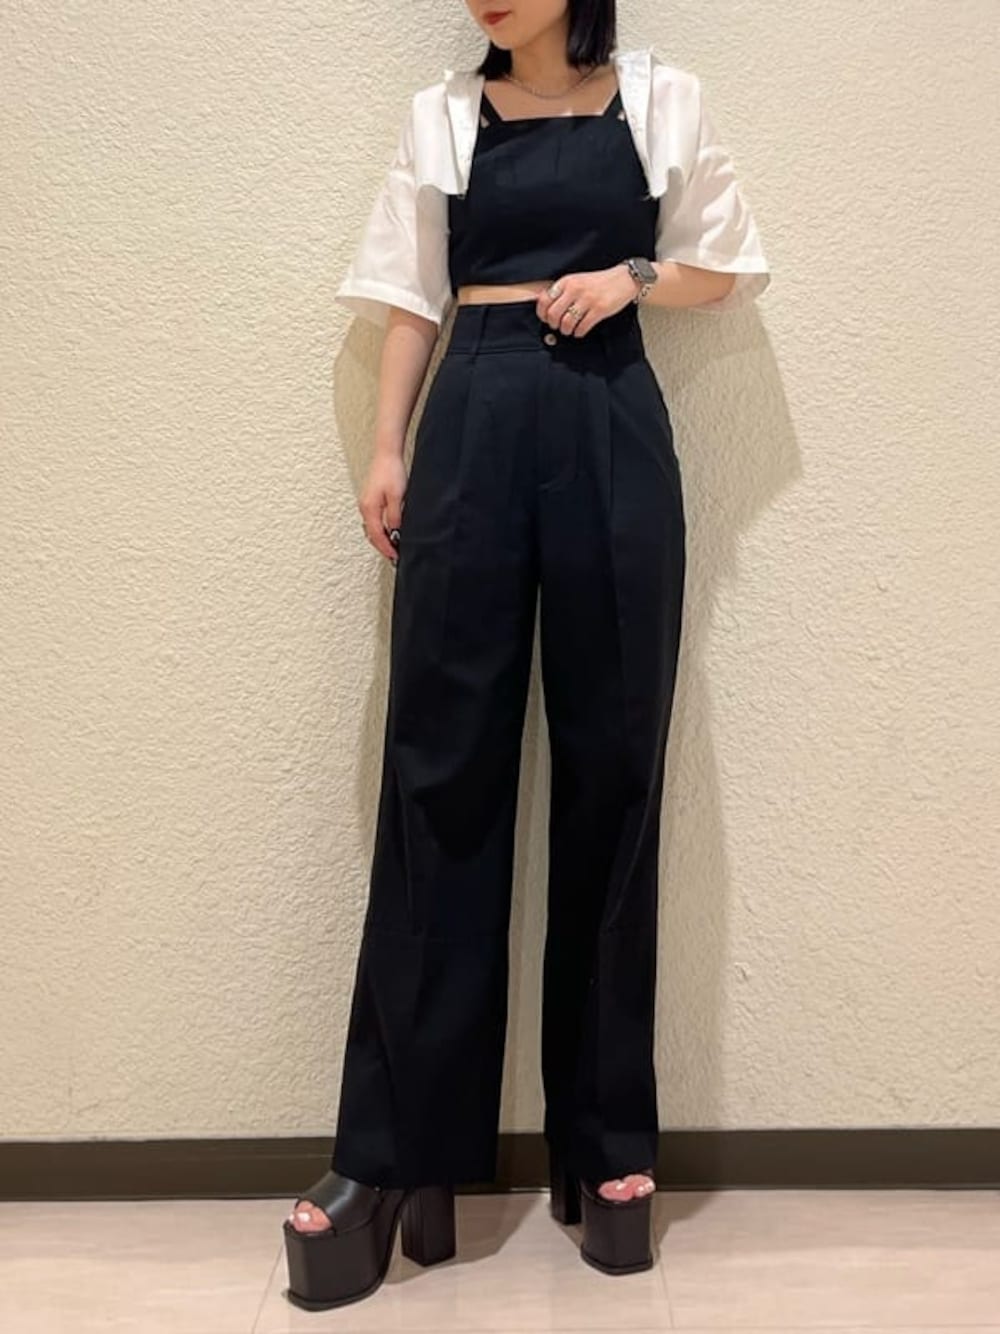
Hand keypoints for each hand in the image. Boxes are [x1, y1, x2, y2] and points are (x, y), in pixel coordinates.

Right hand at [358, 449, 407, 564]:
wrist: (387, 454)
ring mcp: (366, 504)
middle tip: (394, 555)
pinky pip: (374, 520)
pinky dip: (381, 529)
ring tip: (393, 546)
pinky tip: (390, 531)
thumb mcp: (398, 497)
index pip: (377, 535)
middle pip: (372, 534)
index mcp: (370, 508)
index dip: (386, 548)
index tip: (395, 556)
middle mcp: (365, 507)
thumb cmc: (391, 471)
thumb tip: (395, 532)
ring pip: (372, 528)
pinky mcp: (370, 500)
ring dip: (382, 538)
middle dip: (383, 546)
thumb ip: (395, 516)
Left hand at [536, 264, 638, 337]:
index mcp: (567, 281)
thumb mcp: (577, 280)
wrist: (623, 279)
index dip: (542, 313)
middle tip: (558, 327)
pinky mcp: (599, 309)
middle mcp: (575, 289)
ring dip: (566, 330)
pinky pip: (582, 327)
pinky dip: (578, 332)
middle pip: (553, 314)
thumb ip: (562, 291)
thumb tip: (545, 307)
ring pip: (566, 323)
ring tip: (569, 330)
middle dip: (553, 324)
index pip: (545, 299)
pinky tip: (580, 331)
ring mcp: (588, 299)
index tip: (546, 319)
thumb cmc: (598, 282)